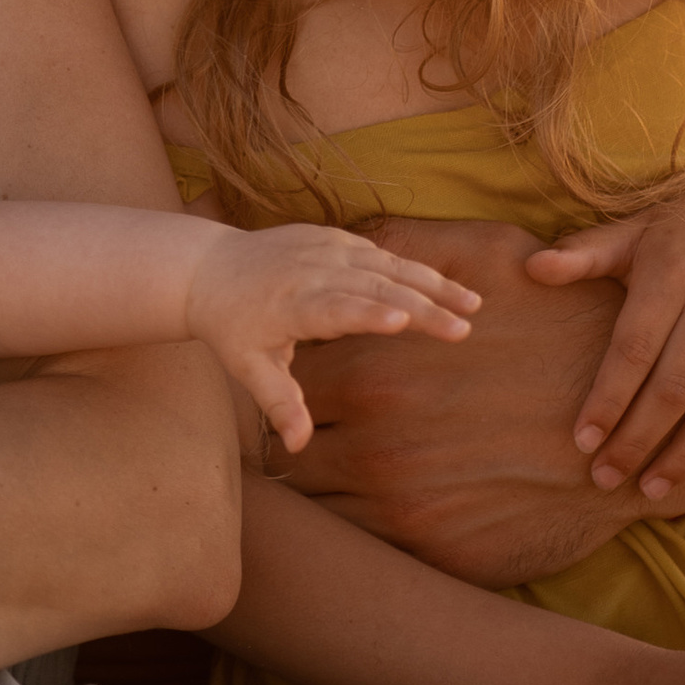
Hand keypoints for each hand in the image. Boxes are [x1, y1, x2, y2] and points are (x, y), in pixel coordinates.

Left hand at [188, 226, 478, 450]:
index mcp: (292, 304)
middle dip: (422, 306)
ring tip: (473, 304)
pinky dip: (416, 268)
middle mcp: (314, 271)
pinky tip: (449, 286)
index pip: (336, 308)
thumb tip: (298, 446)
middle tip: (463, 329)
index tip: (403, 322)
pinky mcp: (336, 237)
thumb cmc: (232, 327)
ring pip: (388, 265)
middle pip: (375, 287)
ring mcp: (327, 249)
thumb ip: (278, 402)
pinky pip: (382, 252)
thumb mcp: (247, 368)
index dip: (369, 313)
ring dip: (432, 284)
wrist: (210, 268)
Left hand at [275, 221, 653, 585]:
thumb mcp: (489, 255)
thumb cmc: (561, 324)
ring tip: (348, 470)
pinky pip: (361, 546)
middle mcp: (373, 443)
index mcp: (371, 369)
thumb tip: (348, 234)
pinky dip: (359, 526)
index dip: (297, 377)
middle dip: (300, 439)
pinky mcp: (432, 551)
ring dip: (324, 487)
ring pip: (315, 505)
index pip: (289, 380)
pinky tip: (386, 502)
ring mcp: (400, 506)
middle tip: (321, 431)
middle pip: (288, 450)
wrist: (639, 419)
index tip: (313, 378)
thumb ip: (406, 242)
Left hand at [526, 175, 684, 504]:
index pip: (634, 351)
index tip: (582, 442)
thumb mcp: (632, 233)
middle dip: (638, 441)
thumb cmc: (682, 232)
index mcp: (672, 277)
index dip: (608, 401)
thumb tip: (530, 268)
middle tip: (605, 477)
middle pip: (676, 388)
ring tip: (651, 488)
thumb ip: (584, 255)